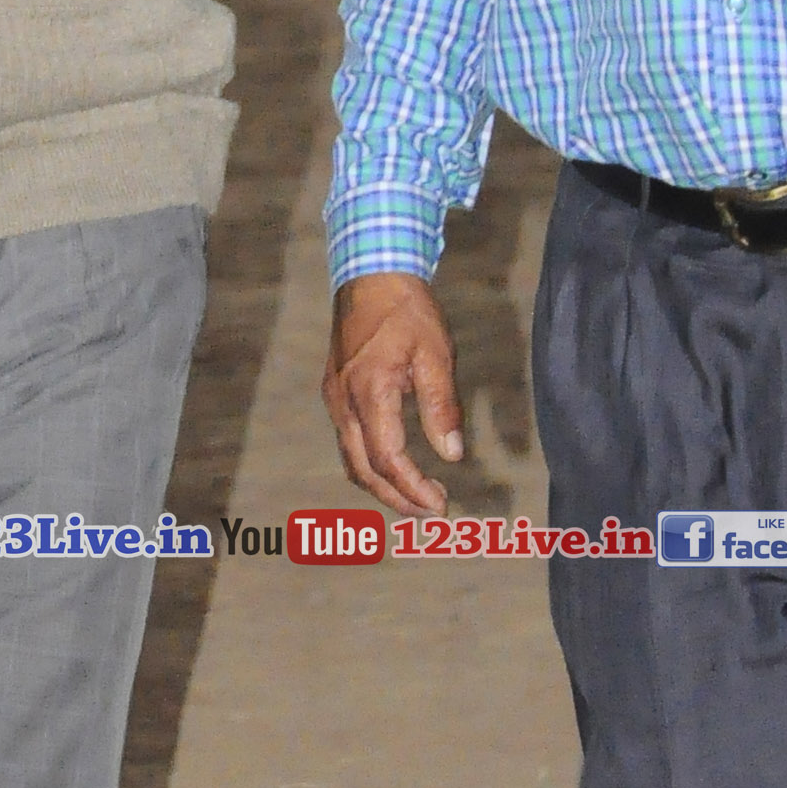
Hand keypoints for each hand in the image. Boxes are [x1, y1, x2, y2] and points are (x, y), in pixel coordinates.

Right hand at [323, 272, 466, 514]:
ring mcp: (334, 399)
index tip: (440, 505)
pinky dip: (369, 465)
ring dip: (381, 486)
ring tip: (415, 498)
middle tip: (430, 511)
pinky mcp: (334, 393)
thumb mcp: (435, 354)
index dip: (413, 489)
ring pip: (351, 460)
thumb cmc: (406, 311)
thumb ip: (441, 406)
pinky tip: (393, 467)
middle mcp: (344, 403)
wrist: (369, 276)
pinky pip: (347, 442)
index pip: (388, 459)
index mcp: (369, 393)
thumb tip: (452, 454)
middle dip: (396, 499)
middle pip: (364, 471)